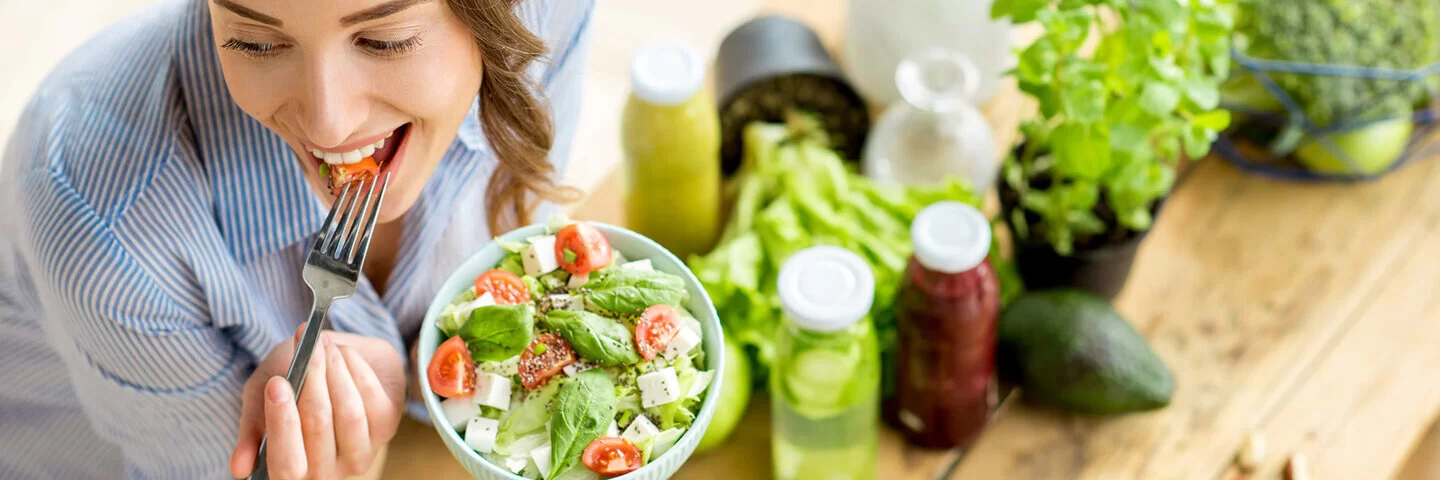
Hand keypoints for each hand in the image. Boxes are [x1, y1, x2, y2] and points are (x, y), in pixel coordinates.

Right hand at [230, 327, 406, 478]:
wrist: (333, 357)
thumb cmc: (291, 382)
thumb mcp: (260, 398)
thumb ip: (252, 427)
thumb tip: (238, 468)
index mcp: (291, 470)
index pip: (287, 465)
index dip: (282, 424)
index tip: (278, 383)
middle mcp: (327, 471)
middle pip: (318, 428)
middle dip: (312, 380)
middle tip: (307, 348)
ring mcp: (360, 452)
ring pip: (349, 413)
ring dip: (335, 370)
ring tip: (324, 343)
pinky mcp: (387, 428)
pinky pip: (372, 398)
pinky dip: (356, 368)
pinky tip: (344, 353)